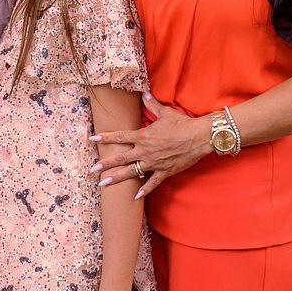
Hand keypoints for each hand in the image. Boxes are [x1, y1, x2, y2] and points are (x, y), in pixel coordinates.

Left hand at [91, 94, 212, 197]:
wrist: (199, 137)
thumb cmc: (182, 123)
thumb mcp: (165, 113)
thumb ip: (152, 104)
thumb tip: (144, 93)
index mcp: (143, 136)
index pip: (120, 137)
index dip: (106, 138)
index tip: (93, 139)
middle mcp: (145, 151)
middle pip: (120, 158)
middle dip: (105, 164)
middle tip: (92, 170)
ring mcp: (154, 163)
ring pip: (131, 172)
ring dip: (116, 178)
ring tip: (103, 184)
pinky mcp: (165, 171)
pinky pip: (152, 183)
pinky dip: (144, 190)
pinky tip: (135, 197)